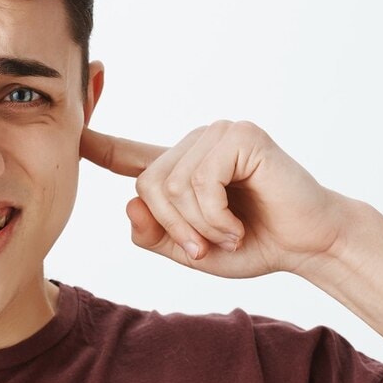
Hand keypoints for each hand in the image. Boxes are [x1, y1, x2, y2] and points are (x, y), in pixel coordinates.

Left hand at [81, 120, 352, 277]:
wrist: (309, 244)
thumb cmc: (255, 244)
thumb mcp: (191, 251)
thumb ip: (154, 235)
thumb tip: (129, 204)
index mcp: (181, 167)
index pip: (129, 155)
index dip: (99, 146)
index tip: (73, 132)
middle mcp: (196, 143)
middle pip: (147, 184)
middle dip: (174, 227)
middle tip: (204, 248)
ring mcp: (218, 134)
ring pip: (171, 185)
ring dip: (199, 226)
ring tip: (228, 235)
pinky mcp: (241, 136)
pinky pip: (202, 181)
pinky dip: (216, 216)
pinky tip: (239, 225)